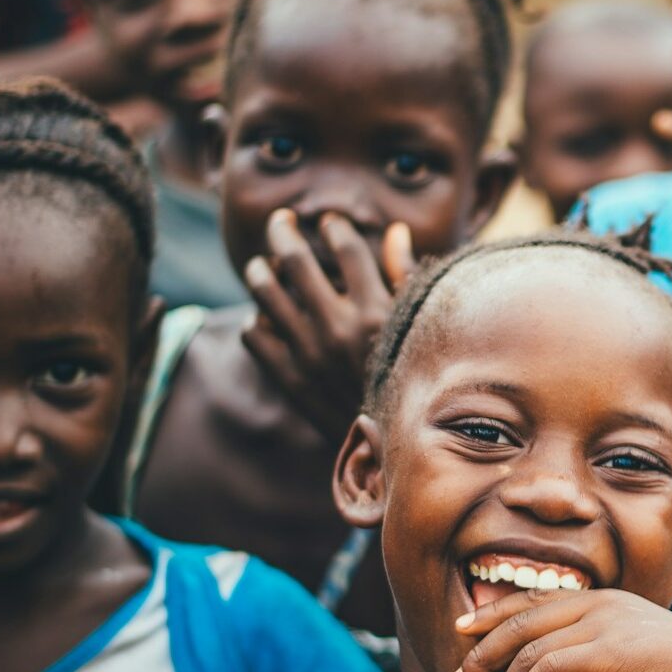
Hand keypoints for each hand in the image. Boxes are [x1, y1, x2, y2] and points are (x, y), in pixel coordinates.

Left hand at [241, 209, 416, 442]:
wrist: (394, 449)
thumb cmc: (412, 380)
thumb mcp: (417, 329)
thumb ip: (405, 277)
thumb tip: (396, 231)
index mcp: (376, 311)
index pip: (346, 247)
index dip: (334, 227)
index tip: (329, 224)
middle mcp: (339, 328)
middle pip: (297, 260)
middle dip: (283, 231)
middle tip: (279, 222)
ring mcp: (309, 354)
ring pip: (265, 292)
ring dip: (260, 270)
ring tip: (262, 265)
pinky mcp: (288, 379)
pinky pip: (254, 335)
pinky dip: (256, 320)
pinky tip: (266, 318)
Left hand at [446, 587, 671, 671]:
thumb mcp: (620, 666)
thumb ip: (581, 667)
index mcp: (600, 599)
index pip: (532, 600)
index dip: (492, 613)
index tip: (462, 629)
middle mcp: (596, 604)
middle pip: (519, 619)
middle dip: (480, 650)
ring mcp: (601, 624)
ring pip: (528, 648)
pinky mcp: (607, 652)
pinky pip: (548, 668)